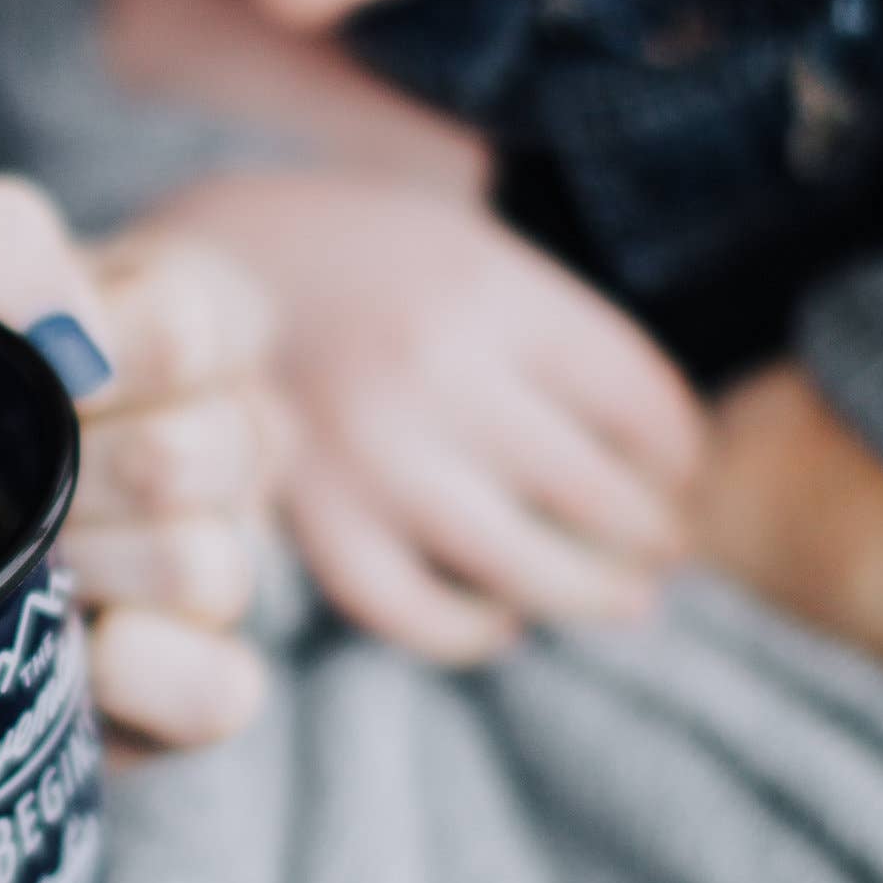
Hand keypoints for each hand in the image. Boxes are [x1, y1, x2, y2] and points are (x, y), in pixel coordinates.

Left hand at [0, 175, 278, 748]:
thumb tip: (60, 314)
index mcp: (186, 316)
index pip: (192, 327)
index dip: (84, 359)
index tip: (4, 365)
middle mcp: (232, 435)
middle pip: (197, 456)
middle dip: (71, 473)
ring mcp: (229, 557)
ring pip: (208, 567)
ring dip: (90, 567)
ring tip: (16, 560)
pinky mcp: (204, 676)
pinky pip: (223, 688)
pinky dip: (139, 672)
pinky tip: (73, 646)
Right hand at [152, 172, 703, 663]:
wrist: (203, 266)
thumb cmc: (366, 261)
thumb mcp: (472, 251)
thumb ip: (558, 338)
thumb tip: (661, 459)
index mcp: (491, 291)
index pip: (641, 404)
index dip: (679, 451)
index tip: (679, 468)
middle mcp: (434, 373)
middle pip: (599, 494)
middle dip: (652, 531)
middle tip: (664, 543)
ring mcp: (370, 455)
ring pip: (523, 566)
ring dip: (590, 593)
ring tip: (621, 597)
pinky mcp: (313, 518)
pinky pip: (412, 609)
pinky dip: (468, 631)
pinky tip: (500, 619)